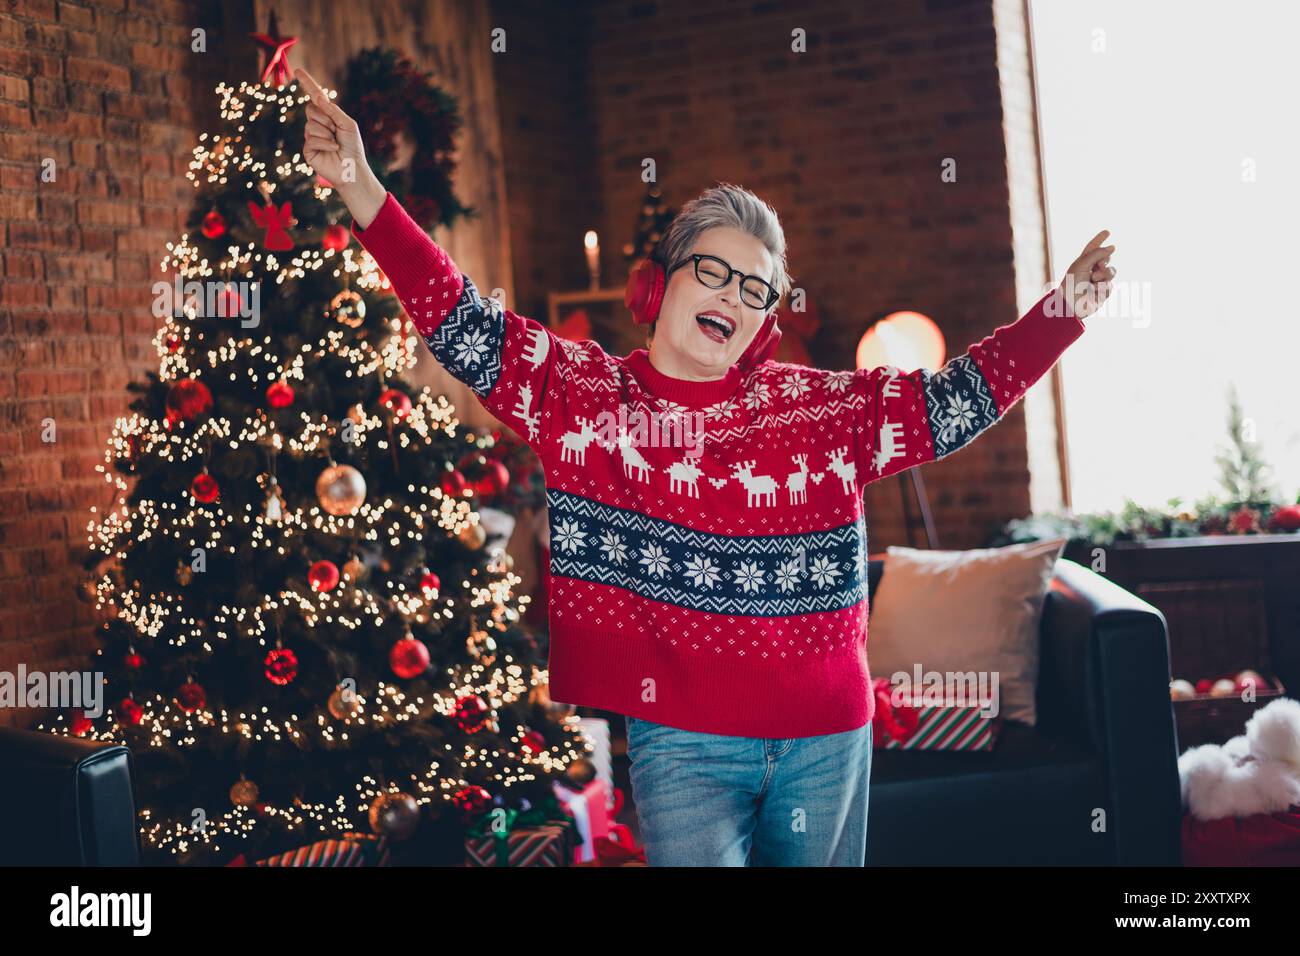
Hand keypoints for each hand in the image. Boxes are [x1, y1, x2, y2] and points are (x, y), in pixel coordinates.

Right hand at [295, 67, 385, 227]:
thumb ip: (334, 111)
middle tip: (336, 132)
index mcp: (328, 116)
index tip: (298, 70)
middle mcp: (317, 124)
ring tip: (335, 143)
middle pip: (311, 109)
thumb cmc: (353, 147)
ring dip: (327, 134)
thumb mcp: (348, 124)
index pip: (315, 96)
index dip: (307, 84)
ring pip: (310, 125)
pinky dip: (325, 144)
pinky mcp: (308, 150)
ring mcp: (311, 136)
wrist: (352, 169)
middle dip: (326, 119)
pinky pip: (311, 139)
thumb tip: (318, 98)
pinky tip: (333, 150)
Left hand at [1058, 230, 1115, 319]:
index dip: (1099, 240)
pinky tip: (1094, 291)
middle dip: (1103, 261)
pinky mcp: (1102, 292)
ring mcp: (1098, 281)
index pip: (1092, 248)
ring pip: (1111, 272)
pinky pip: (1110, 285)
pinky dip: (1103, 287)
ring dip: (1104, 274)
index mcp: (1082, 263)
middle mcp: (1090, 270)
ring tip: (1093, 279)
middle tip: (1096, 266)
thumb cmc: (1072, 283)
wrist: (1072, 304)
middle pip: (1106, 259)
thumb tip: (1111, 247)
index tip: (1107, 232)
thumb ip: (1097, 253)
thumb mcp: (1082, 264)